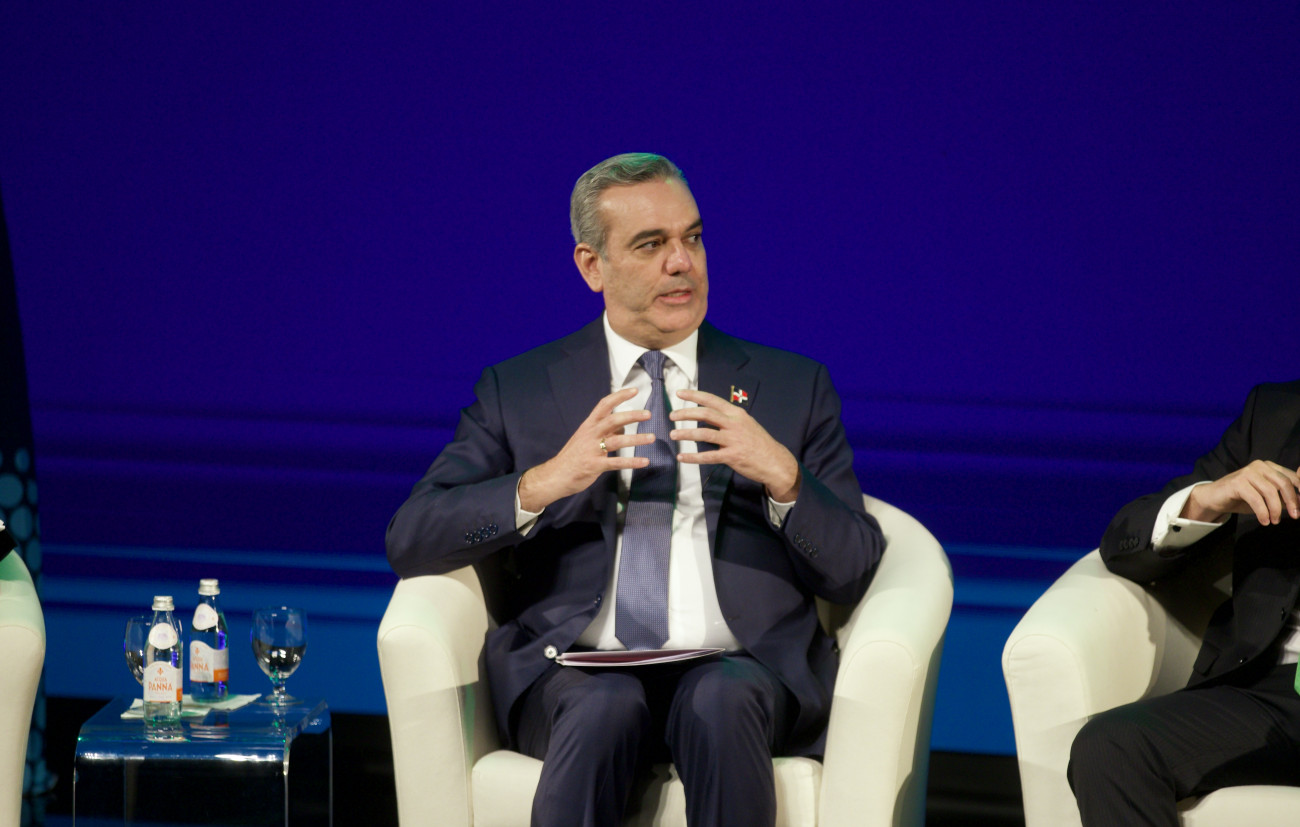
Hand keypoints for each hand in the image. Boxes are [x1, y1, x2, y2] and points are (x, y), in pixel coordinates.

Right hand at [518, 388, 652, 511]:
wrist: (556, 475)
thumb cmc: (574, 456)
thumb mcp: (587, 438)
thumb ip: (606, 432)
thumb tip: (624, 425)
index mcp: (589, 425)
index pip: (604, 405)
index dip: (619, 396)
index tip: (635, 390)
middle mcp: (590, 434)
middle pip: (612, 420)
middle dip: (631, 415)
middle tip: (648, 414)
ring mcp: (592, 450)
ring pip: (616, 441)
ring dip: (636, 439)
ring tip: (651, 437)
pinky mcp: (594, 465)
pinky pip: (616, 463)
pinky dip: (631, 462)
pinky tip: (645, 461)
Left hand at [669, 389, 800, 500]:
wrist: (775, 461)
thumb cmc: (758, 442)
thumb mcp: (746, 424)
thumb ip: (727, 419)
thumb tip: (706, 415)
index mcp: (736, 414)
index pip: (712, 400)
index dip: (694, 396)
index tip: (679, 393)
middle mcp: (734, 424)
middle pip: (705, 414)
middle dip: (685, 413)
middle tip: (672, 416)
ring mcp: (733, 440)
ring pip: (704, 434)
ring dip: (686, 433)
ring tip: (673, 434)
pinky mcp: (732, 456)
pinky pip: (708, 456)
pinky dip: (693, 457)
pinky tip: (681, 457)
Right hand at [1183, 460, 1299, 525]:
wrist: (1215, 498)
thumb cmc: (1242, 498)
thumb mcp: (1267, 498)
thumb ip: (1283, 498)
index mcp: (1270, 467)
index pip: (1291, 477)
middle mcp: (1260, 466)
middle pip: (1283, 483)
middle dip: (1292, 501)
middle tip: (1295, 516)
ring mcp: (1247, 472)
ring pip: (1270, 491)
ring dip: (1276, 509)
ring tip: (1274, 521)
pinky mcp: (1237, 482)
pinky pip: (1256, 499)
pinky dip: (1262, 512)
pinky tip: (1264, 521)